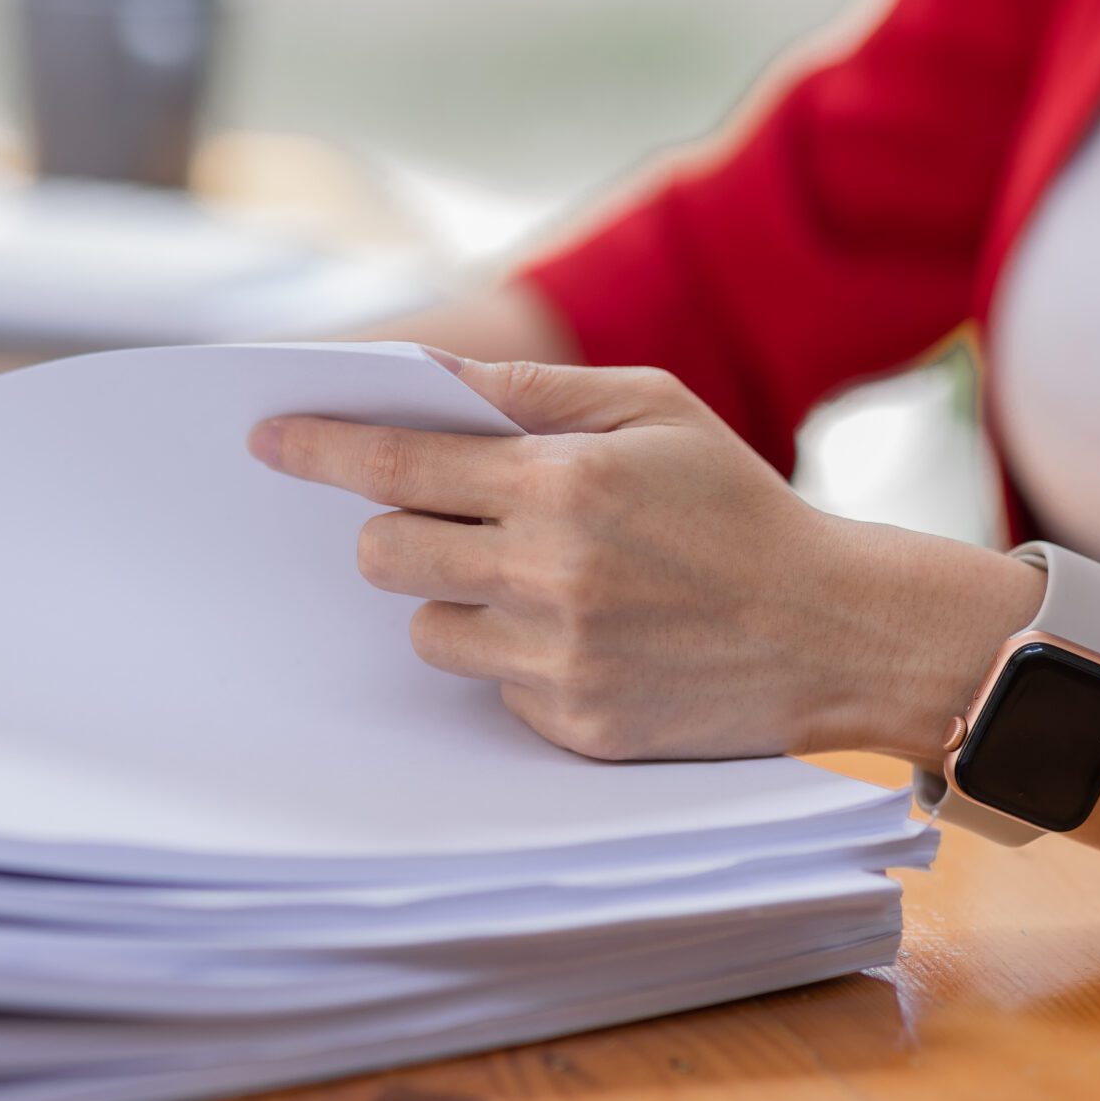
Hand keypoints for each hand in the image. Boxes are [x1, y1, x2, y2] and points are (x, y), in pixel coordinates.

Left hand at [250, 356, 1040, 765]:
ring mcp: (558, 660)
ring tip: (534, 580)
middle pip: (385, 555)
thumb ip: (534, 389)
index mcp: (562, 484)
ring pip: (426, 628)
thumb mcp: (652, 410)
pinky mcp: (572, 725)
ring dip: (452, 600)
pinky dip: (511, 656)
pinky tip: (582, 634)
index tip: (266, 438)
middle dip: (392, 532)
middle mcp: (549, 575)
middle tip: (435, 519)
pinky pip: (487, 685)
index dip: (321, 448)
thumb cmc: (735, 505)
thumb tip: (429, 374)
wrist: (833, 630)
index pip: (399, 465)